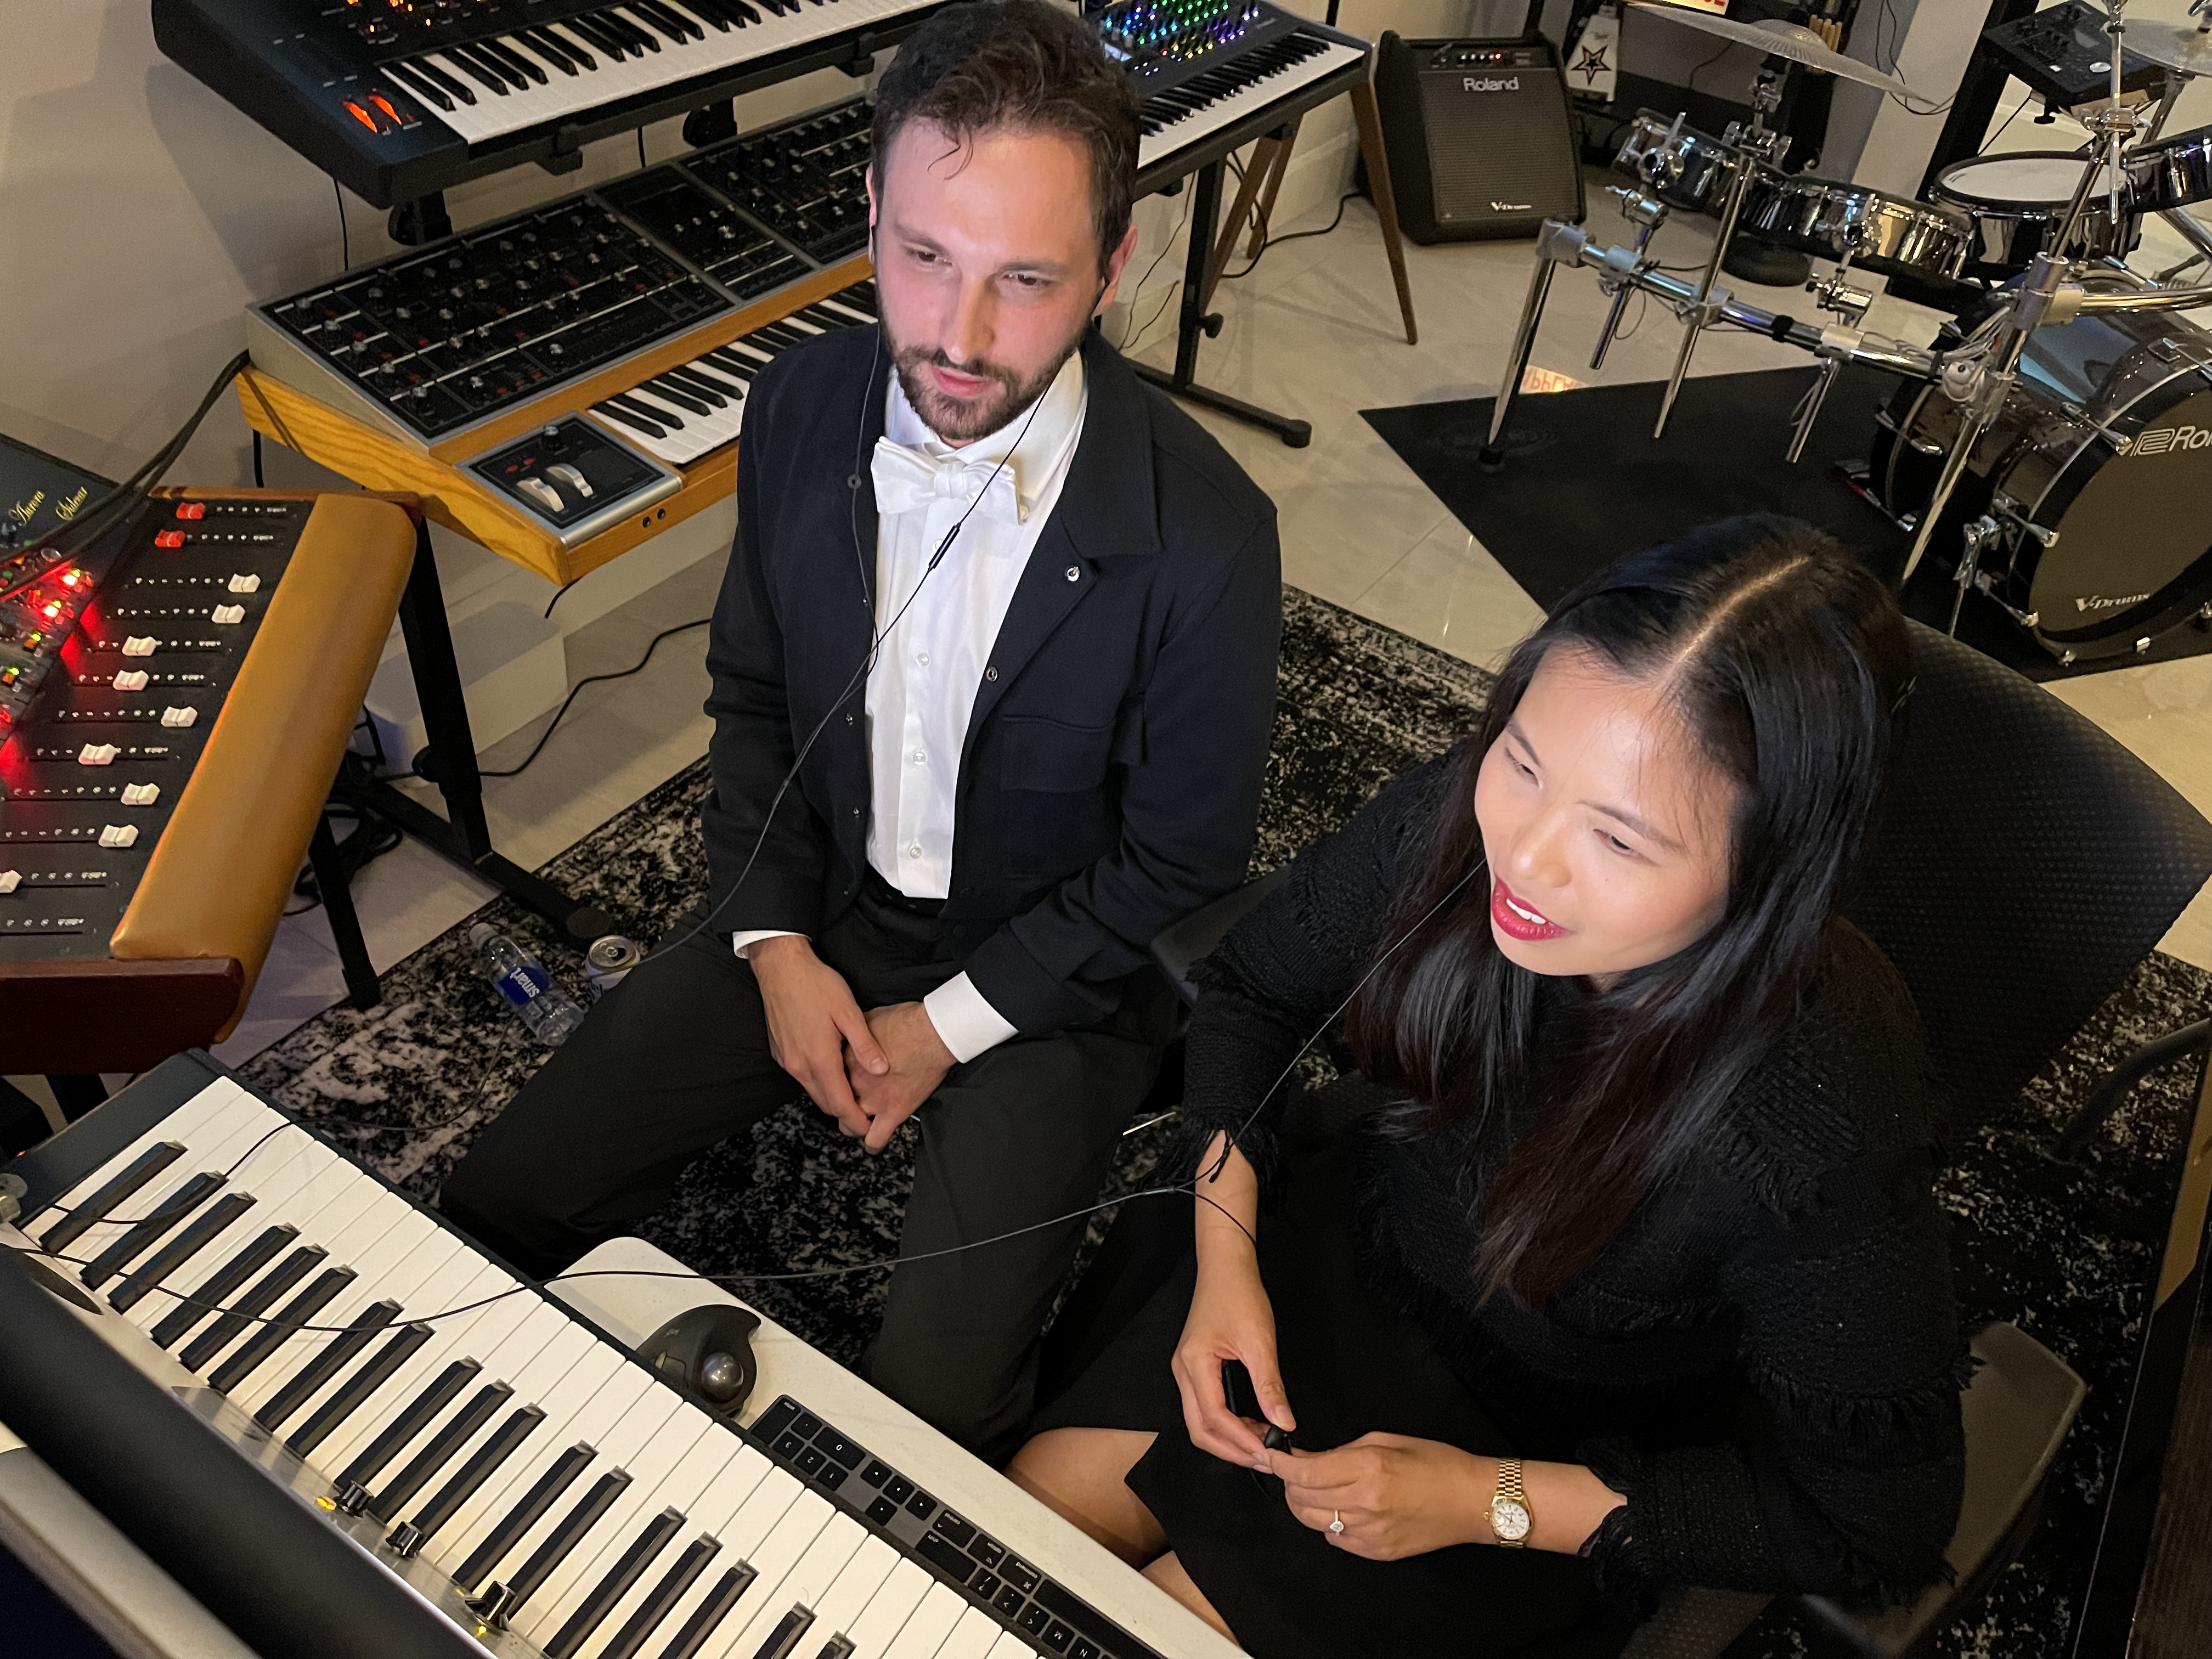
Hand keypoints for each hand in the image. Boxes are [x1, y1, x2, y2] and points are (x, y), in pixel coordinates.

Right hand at [748, 935, 885, 1136]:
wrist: (781, 966)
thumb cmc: (815, 984)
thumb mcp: (849, 1012)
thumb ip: (865, 1046)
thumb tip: (882, 1071)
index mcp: (819, 1058)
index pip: (839, 1103)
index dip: (855, 1119)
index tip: (868, 1128)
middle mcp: (799, 1064)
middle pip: (824, 1102)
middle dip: (844, 1113)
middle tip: (864, 1116)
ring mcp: (787, 1059)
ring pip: (811, 1090)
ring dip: (830, 1097)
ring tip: (851, 1097)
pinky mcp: (780, 1051)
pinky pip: (801, 1076)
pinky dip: (817, 1082)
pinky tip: (830, 1072)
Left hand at [844, 1001, 953, 1151]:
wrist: (933, 1033)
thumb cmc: (907, 1021)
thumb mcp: (868, 1018)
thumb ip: (854, 1034)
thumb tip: (848, 1034)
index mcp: (847, 1059)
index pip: (828, 1077)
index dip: (833, 1079)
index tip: (839, 1079)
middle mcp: (855, 1082)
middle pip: (835, 1102)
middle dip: (841, 1102)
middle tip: (849, 1099)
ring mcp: (873, 1100)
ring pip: (849, 1125)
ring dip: (852, 1124)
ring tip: (858, 1120)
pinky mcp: (893, 1112)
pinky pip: (875, 1139)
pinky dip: (873, 1143)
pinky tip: (873, 1140)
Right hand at [1171, 1246, 1292, 1468]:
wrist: (1226, 1266)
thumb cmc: (1240, 1294)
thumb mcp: (1260, 1342)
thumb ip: (1270, 1387)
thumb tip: (1284, 1424)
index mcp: (1194, 1364)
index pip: (1213, 1418)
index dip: (1240, 1442)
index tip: (1268, 1454)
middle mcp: (1183, 1371)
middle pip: (1199, 1429)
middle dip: (1231, 1450)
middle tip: (1265, 1459)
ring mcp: (1186, 1370)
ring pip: (1200, 1421)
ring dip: (1228, 1439)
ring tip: (1261, 1445)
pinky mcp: (1195, 1368)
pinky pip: (1204, 1407)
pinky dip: (1225, 1424)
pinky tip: (1250, 1425)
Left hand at [1266, 1433, 1493, 1560]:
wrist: (1472, 1501)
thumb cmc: (1437, 1464)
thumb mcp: (1386, 1440)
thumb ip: (1343, 1451)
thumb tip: (1311, 1458)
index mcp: (1367, 1470)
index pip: (1304, 1472)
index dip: (1281, 1464)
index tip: (1273, 1456)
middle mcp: (1365, 1504)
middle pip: (1300, 1500)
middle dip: (1290, 1484)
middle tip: (1294, 1470)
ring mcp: (1370, 1534)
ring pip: (1313, 1522)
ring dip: (1305, 1504)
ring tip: (1315, 1489)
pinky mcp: (1377, 1552)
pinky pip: (1336, 1539)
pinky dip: (1330, 1523)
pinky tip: (1343, 1509)